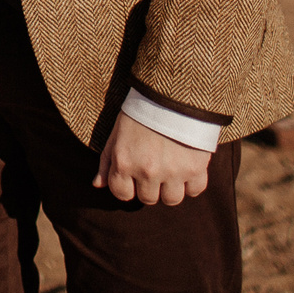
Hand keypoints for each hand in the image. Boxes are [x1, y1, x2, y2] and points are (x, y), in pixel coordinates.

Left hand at [94, 114, 212, 206]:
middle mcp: (147, 171)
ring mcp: (172, 172)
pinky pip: (195, 190)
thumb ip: (107, 161)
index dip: (127, 185)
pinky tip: (188, 166)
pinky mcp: (196, 168)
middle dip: (149, 186)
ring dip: (171, 188)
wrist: (172, 93)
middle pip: (148, 199)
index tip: (134, 174)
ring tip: (171, 169)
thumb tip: (98, 185)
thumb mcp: (117, 132)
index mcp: (124, 162)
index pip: (122, 194)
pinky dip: (193, 182)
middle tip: (154, 167)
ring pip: (171, 199)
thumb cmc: (141, 111)